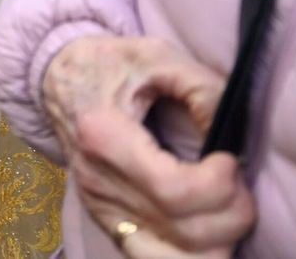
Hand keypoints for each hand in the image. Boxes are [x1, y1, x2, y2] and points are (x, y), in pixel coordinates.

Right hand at [44, 36, 252, 255]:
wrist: (58, 77)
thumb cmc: (109, 63)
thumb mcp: (157, 56)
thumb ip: (202, 89)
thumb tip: (235, 137)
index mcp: (102, 135)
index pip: (172, 191)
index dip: (218, 185)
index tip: (229, 158)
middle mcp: (97, 182)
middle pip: (182, 229)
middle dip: (231, 213)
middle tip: (237, 180)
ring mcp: (100, 207)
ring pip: (173, 256)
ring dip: (218, 240)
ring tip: (225, 204)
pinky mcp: (106, 221)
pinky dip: (190, 256)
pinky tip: (208, 233)